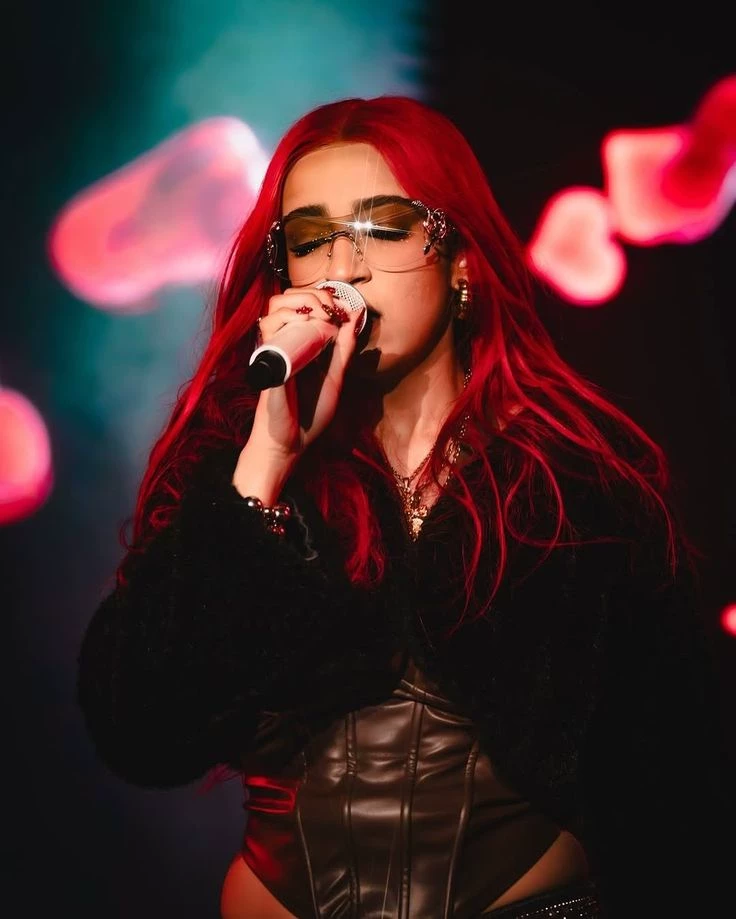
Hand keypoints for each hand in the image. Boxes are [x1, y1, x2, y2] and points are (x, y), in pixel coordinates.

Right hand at [246, 286, 364, 460]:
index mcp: (301, 343)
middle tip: (332, 308)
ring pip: (276, 305)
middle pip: (289, 297)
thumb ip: (345, 348)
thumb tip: (355, 315)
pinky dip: (288, 318)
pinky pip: (269, 326)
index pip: (306, 303)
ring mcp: (273, 347)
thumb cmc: (310, 415)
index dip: (325, 296)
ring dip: (302, 302)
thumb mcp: (336, 377)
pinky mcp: (265, 357)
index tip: (345, 307)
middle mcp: (285, 341)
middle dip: (314, 293)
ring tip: (321, 316)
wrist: (290, 443)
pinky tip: (306, 325)